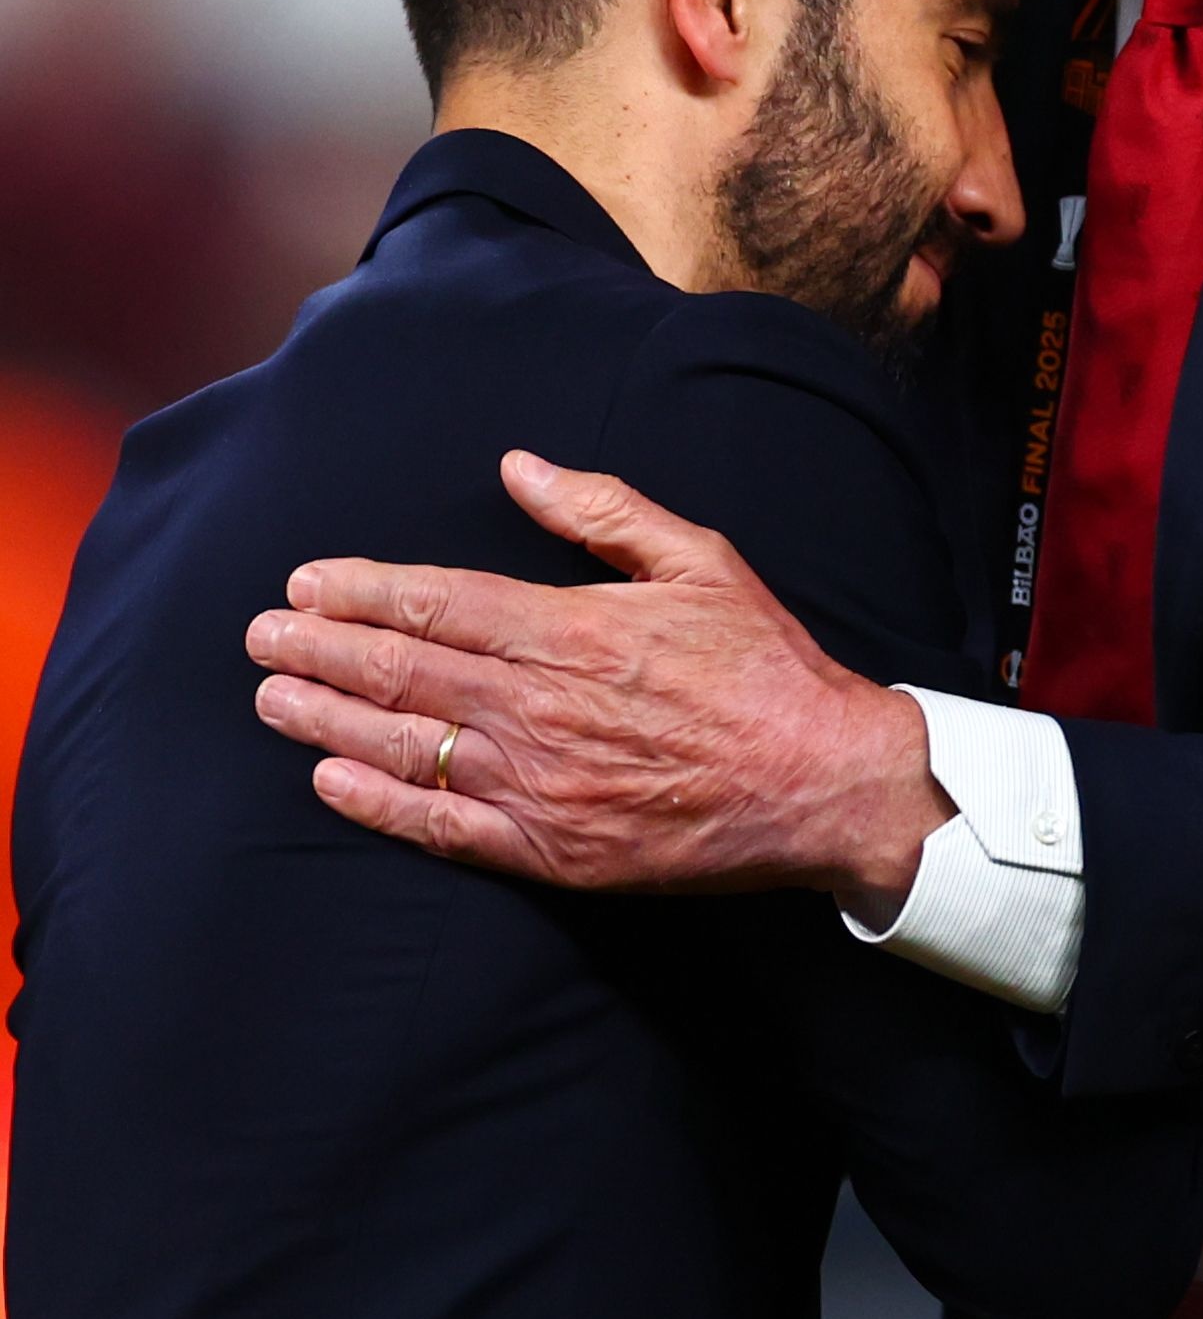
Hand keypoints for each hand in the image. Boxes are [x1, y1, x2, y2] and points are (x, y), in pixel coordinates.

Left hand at [246, 452, 948, 916]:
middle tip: (260, 636)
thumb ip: (603, 511)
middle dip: (319, 651)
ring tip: (272, 699)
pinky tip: (332, 783)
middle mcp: (542, 708)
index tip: (305, 583)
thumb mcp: (701, 560)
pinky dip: (380, 805)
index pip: (436, 605)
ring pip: (407, 748)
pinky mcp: (555, 850)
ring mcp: (543, 785)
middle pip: (402, 674)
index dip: (360, 593)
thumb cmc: (767, 667)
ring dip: (327, 722)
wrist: (826, 782)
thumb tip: (518, 469)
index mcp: (573, 630)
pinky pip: (445, 829)